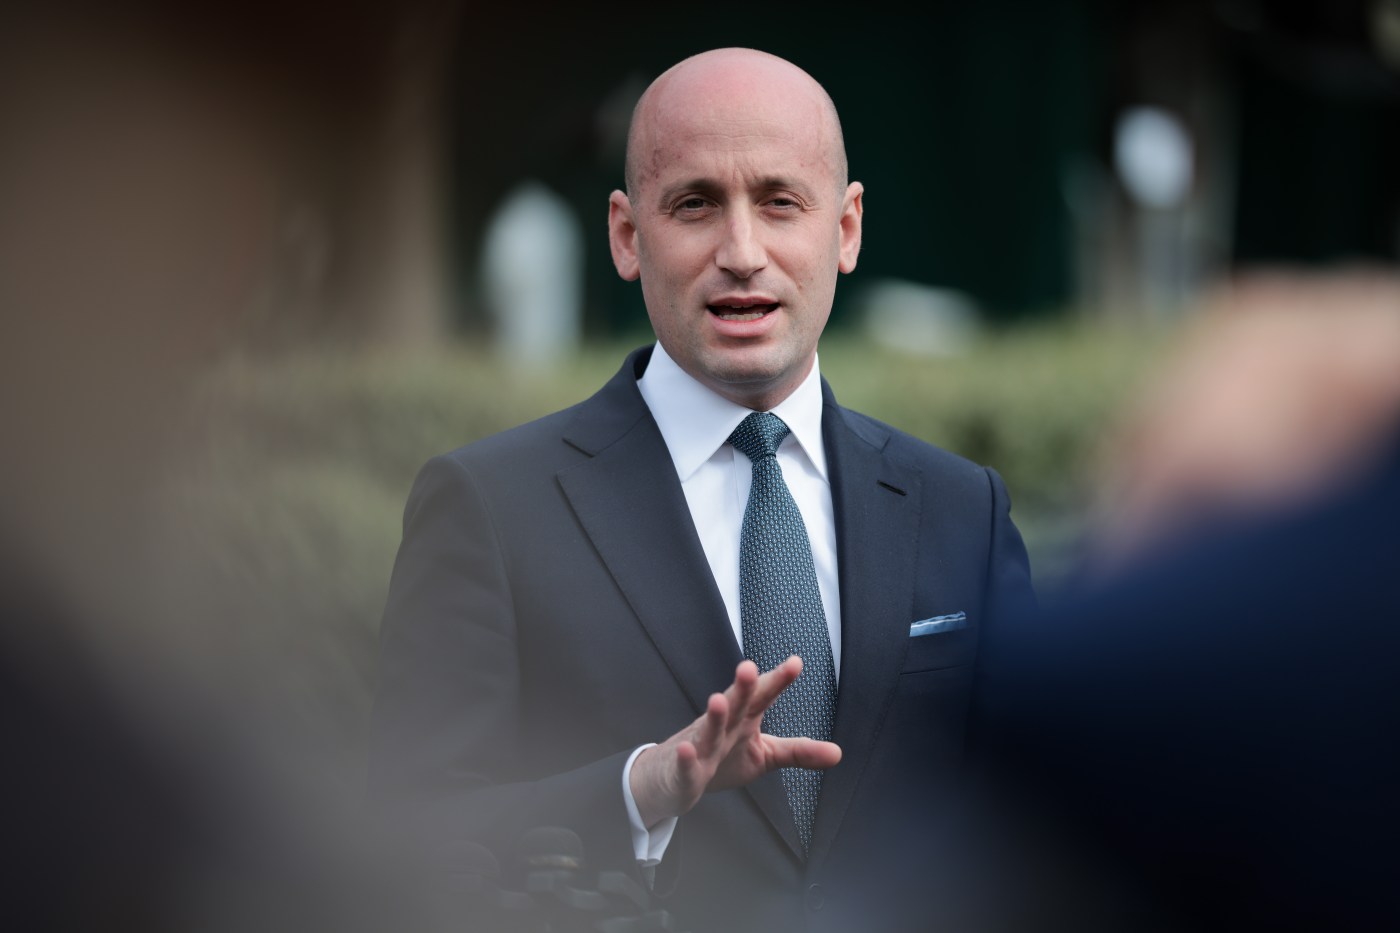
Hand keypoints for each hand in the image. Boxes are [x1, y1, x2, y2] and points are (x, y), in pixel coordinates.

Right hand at [629, 656, 841, 827]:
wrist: (672, 777)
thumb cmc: (721, 757)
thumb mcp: (764, 754)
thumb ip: (798, 751)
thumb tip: (838, 753)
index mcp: (744, 719)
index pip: (763, 696)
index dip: (778, 681)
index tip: (795, 663)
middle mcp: (723, 728)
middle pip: (734, 705)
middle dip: (741, 687)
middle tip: (749, 667)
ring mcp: (701, 748)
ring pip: (708, 731)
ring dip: (713, 716)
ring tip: (719, 700)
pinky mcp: (685, 773)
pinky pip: (686, 766)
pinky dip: (686, 759)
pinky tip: (686, 750)